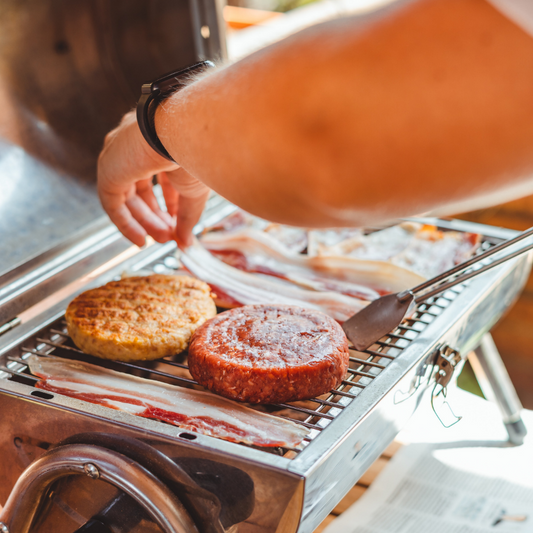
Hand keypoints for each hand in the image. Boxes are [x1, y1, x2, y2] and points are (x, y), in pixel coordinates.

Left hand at [97, 111, 209, 246]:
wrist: (186, 133)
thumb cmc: (196, 151)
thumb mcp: (195, 190)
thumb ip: (187, 217)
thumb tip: (186, 242)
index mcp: (159, 141)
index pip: (160, 176)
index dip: (169, 203)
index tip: (177, 223)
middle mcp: (136, 145)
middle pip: (141, 188)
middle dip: (156, 215)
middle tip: (169, 235)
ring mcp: (119, 156)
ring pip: (127, 196)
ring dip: (144, 221)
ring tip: (161, 239)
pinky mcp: (108, 170)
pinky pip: (112, 203)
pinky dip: (125, 224)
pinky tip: (140, 240)